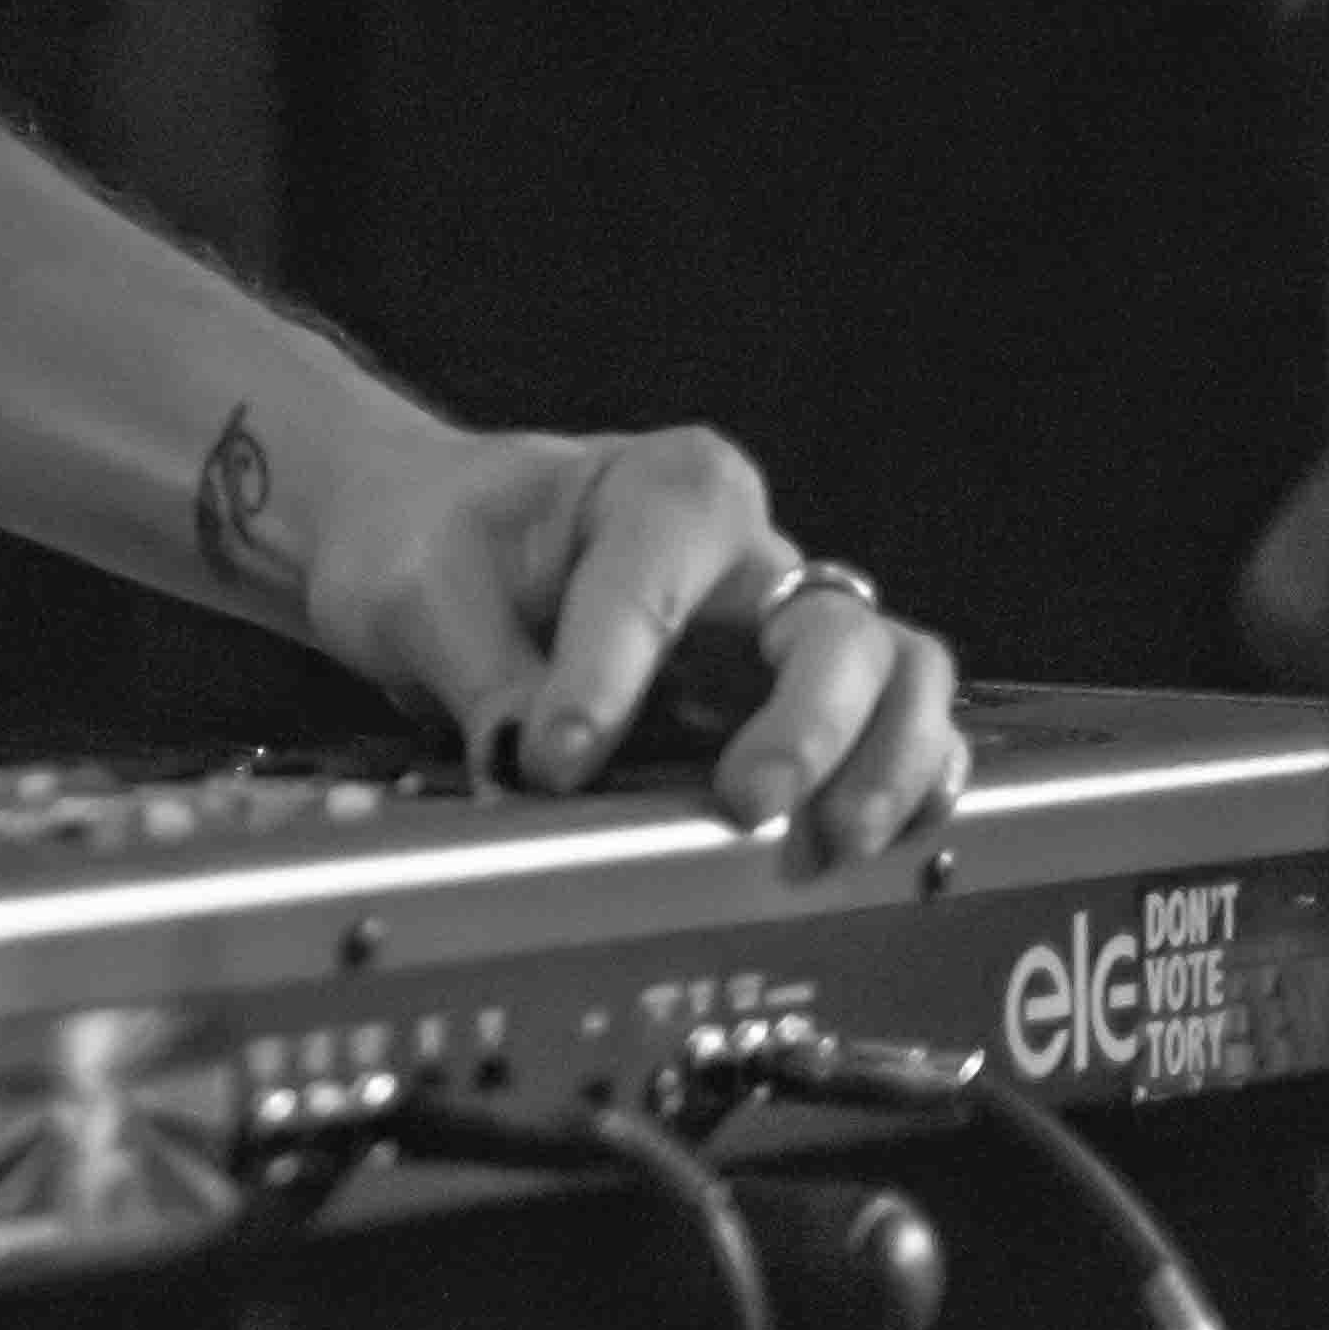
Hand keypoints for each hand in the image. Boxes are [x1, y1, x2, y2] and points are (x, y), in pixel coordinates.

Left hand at [286, 422, 964, 865]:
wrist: (435, 543)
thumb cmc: (437, 543)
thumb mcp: (423, 592)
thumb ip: (483, 679)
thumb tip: (529, 767)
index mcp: (664, 488)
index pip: (655, 588)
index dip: (606, 682)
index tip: (550, 757)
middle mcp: (750, 553)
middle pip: (834, 631)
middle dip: (806, 726)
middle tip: (742, 805)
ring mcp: (784, 630)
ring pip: (899, 678)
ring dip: (882, 765)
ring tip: (830, 841)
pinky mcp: (800, 701)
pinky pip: (895, 733)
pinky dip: (905, 786)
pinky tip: (875, 840)